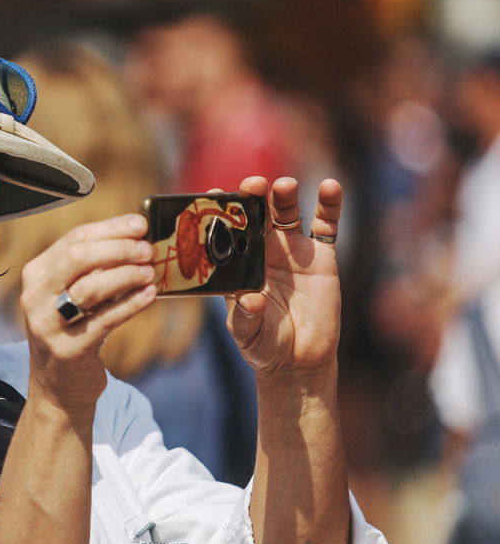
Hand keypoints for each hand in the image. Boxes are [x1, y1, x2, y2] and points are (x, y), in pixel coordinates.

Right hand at [19, 214, 157, 410]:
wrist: (58, 386)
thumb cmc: (72, 332)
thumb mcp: (72, 295)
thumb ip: (94, 269)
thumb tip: (136, 240)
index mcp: (36, 274)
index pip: (74, 238)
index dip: (111, 228)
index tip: (141, 225)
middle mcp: (35, 296)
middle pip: (77, 257)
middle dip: (118, 248)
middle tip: (147, 249)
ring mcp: (48, 324)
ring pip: (90, 287)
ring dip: (126, 275)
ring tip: (150, 272)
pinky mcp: (68, 349)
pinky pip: (105, 320)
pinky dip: (131, 304)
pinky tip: (150, 295)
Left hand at [226, 176, 341, 379]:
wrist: (298, 359)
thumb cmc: (263, 345)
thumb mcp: (247, 334)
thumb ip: (245, 317)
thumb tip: (250, 300)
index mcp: (238, 263)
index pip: (225, 231)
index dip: (220, 211)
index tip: (214, 194)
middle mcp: (262, 250)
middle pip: (256, 214)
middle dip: (253, 196)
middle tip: (253, 184)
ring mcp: (292, 250)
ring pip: (287, 212)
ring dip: (285, 195)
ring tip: (285, 184)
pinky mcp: (321, 257)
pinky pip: (326, 225)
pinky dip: (329, 205)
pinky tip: (331, 186)